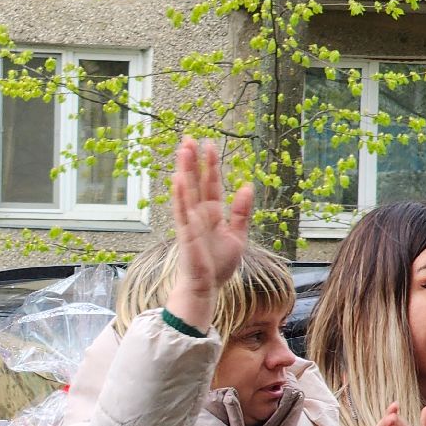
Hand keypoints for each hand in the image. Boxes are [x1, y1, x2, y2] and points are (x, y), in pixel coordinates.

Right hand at [164, 137, 252, 331]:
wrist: (208, 288)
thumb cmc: (218, 265)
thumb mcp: (238, 235)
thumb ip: (241, 212)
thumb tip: (247, 186)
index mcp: (212, 214)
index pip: (211, 184)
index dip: (211, 165)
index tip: (209, 144)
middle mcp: (199, 214)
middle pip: (195, 182)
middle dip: (193, 161)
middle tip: (189, 138)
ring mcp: (191, 223)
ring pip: (187, 191)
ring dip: (185, 170)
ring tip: (183, 150)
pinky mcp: (186, 234)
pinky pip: (182, 211)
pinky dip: (180, 196)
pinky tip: (178, 179)